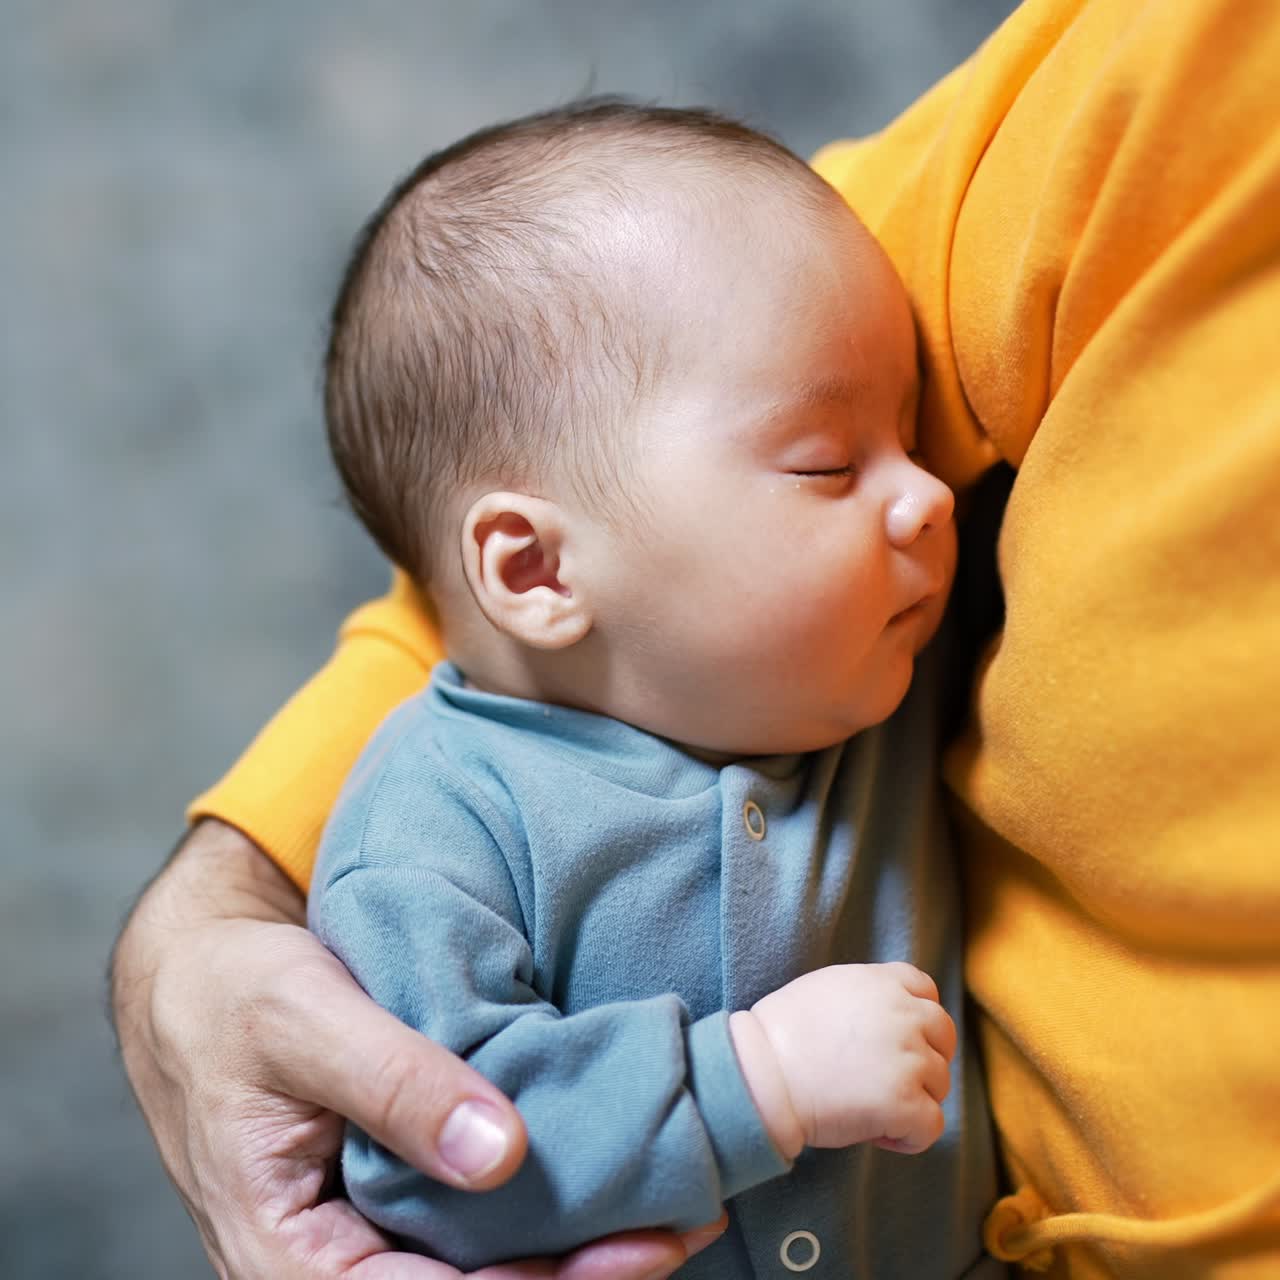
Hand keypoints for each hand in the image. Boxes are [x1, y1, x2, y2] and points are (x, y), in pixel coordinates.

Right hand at [110, 819, 724, 1278]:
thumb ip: (393, 1084)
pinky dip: (540, 1205)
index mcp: (284, 1254)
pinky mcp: (392, 1189)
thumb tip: (499, 1156)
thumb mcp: (302, 1021)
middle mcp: (328, 1262)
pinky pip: (472, 1218)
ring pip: (478, 1265)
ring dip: (569, 1248)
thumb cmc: (231, 995)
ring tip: (669, 1214)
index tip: (625, 1253)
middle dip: (572, 1276)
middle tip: (676, 1232)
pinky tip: (606, 1180)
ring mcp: (363, 1230)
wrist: (198, 972)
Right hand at [730, 962, 954, 1159]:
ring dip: (912, 1098)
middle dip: (923, 1059)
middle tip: (885, 1080)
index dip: (918, 1020)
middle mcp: (904, 1014)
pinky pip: (931, 1126)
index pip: (928, 992)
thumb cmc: (782, 1035)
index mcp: (884, 982)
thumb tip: (894, 1015)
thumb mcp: (829, 987)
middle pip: (943, 1037)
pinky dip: (908, 1136)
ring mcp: (909, 1059)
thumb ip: (871, 995)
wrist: (762, 1074)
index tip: (897, 1041)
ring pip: (939, 1084)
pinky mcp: (905, 1102)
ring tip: (869, 1105)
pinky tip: (875, 1132)